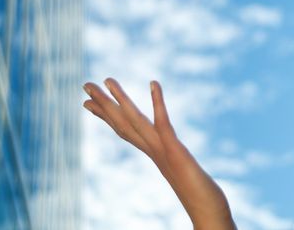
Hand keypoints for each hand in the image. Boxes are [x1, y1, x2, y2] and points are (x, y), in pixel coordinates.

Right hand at [82, 78, 236, 229]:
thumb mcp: (183, 172)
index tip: (88, 104)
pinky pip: (164, 123)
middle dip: (104, 104)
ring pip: (136, 122)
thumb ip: (174, 162)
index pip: (125, 132)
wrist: (208, 213)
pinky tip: (154, 82)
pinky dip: (158, 102)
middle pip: (123, 124)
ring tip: (107, 80)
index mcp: (154, 155)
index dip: (106, 117)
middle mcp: (153, 152)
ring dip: (121, 100)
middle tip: (85, 84)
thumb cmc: (200, 196)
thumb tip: (168, 158)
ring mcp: (163, 151)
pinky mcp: (176, 150)